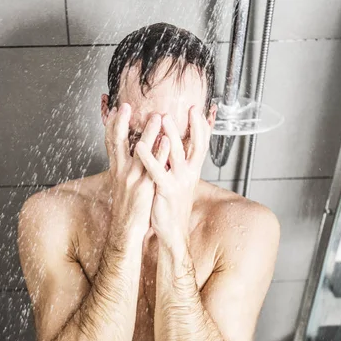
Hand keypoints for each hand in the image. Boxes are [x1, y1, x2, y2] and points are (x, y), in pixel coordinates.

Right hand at [105, 104, 170, 237]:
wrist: (127, 230)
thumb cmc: (128, 207)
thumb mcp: (123, 183)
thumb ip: (127, 167)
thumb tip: (132, 154)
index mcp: (116, 169)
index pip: (111, 143)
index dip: (111, 125)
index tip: (114, 109)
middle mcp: (121, 171)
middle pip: (117, 142)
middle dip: (120, 123)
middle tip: (125, 106)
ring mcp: (133, 179)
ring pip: (139, 152)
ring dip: (148, 133)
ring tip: (156, 116)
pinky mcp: (144, 188)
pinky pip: (153, 167)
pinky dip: (160, 153)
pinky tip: (167, 141)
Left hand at [134, 106, 210, 247]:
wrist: (172, 232)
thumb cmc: (172, 205)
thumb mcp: (179, 181)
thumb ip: (177, 164)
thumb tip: (172, 146)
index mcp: (191, 171)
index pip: (200, 145)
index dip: (200, 127)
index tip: (197, 110)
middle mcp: (188, 174)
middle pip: (193, 146)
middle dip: (189, 126)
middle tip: (187, 109)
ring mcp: (178, 182)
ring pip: (175, 154)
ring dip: (169, 134)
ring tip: (162, 118)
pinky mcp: (165, 191)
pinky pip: (156, 171)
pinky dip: (149, 157)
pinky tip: (139, 145)